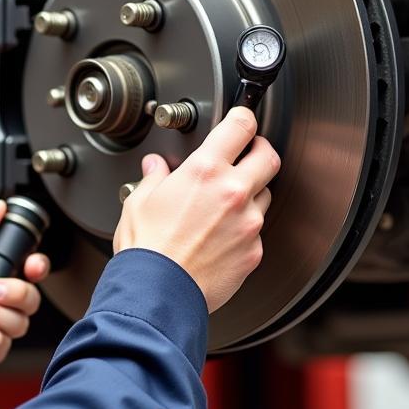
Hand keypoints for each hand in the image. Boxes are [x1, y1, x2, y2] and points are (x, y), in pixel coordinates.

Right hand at [113, 106, 279, 313]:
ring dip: (252, 193)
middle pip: (268, 157)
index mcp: (205, 171)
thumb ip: (154, 178)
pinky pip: (257, 231)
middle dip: (261, 149)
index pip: (240, 127)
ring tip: (228, 202)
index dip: (243, 116)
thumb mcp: (140, 201)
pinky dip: (244, 229)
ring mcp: (248, 223)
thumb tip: (156, 167)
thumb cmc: (147, 249)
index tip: (241, 118)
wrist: (159, 292)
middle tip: (250, 152)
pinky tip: (223, 235)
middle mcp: (233, 193)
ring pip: (265, 195)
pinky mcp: (254, 251)